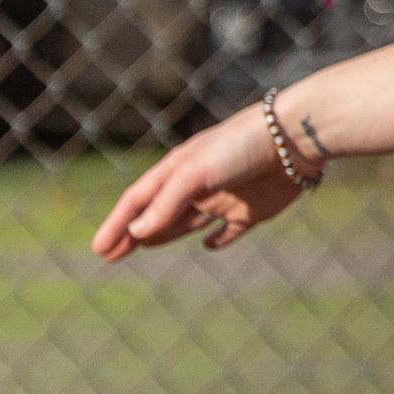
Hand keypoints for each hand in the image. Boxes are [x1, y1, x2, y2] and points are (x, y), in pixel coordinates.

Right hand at [91, 109, 299, 259]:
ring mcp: (223, 199)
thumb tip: (137, 232)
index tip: (100, 248)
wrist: (293, 139)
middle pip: (156, 214)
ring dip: (162, 235)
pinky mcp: (251, 211)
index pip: (138, 201)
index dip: (117, 225)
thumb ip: (166, 204)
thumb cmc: (239, 147)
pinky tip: (208, 245)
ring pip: (184, 223)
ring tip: (139, 247)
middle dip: (131, 233)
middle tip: (109, 255)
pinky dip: (218, 240)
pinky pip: (230, 231)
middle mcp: (196, 185)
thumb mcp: (195, 174)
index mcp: (177, 170)